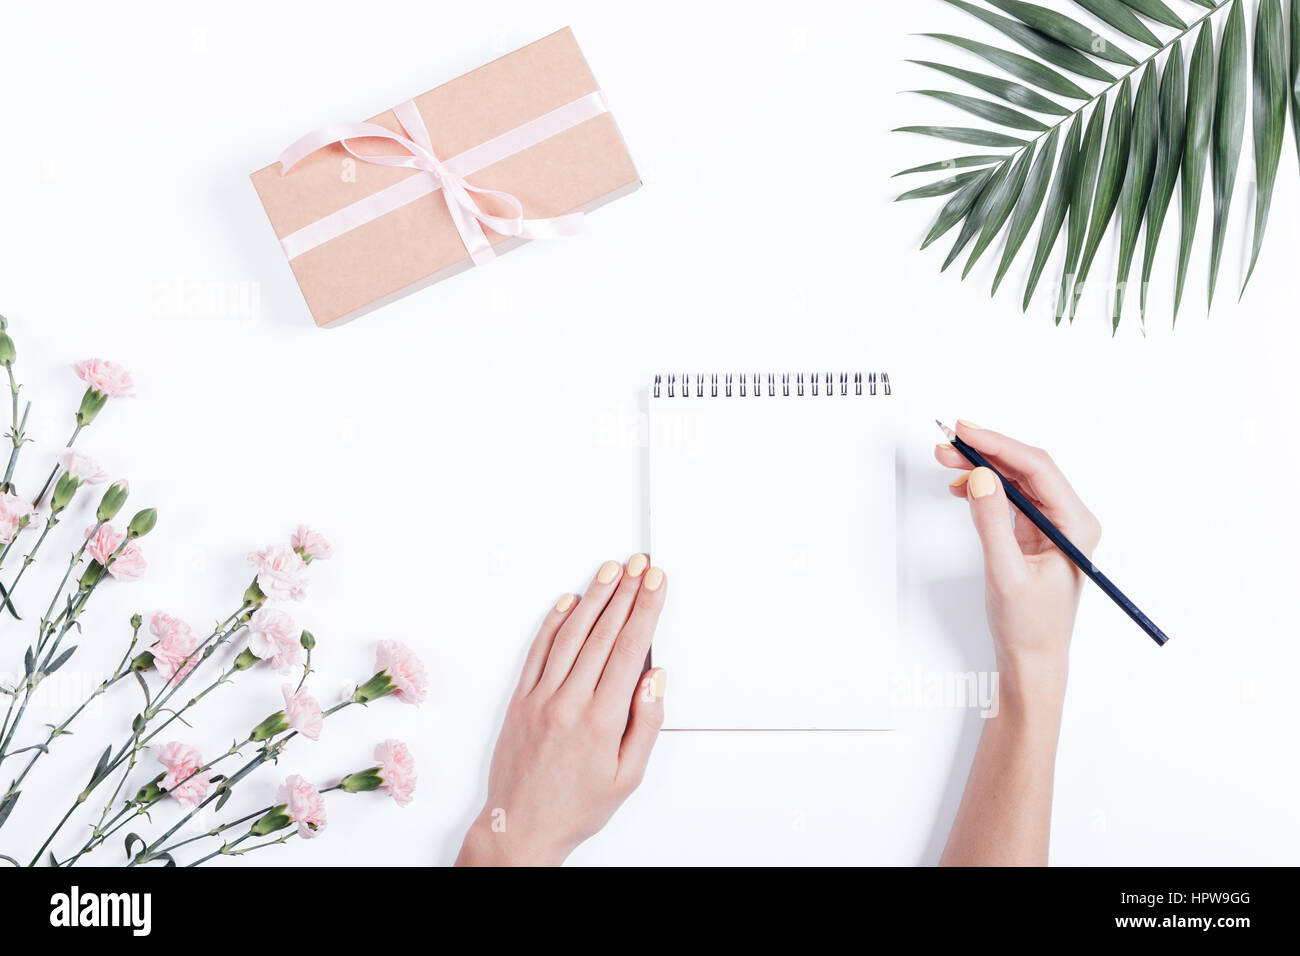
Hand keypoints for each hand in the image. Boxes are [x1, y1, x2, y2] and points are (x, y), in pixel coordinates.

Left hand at [456, 556, 667, 865]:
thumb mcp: (627, 775)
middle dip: (626, 593)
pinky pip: (539, 650)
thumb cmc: (576, 807)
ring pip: (571, 634)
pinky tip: (570, 602)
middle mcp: (569, 701)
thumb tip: (656, 678)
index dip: (645, 610)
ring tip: (611, 571)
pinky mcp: (520, 699)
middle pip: (603, 633)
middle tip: (640, 564)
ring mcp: (541, 697)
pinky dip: (555, 622)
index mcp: (601, 720)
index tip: (656, 583)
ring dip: (594, 597)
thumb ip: (645, 723)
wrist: (521, 826)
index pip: (630, 649)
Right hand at [936, 422, 1099, 865]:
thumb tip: (978, 478)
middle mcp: (1069, 519)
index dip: (999, 445)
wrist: (1032, 659)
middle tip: (948, 443)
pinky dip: (983, 488)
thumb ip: (992, 522)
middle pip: (1026, 468)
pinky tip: (961, 486)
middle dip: (986, 451)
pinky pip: (1008, 497)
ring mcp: (1051, 525)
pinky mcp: (1032, 533)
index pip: (1038, 469)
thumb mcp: (1005, 573)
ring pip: (1015, 479)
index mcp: (1075, 525)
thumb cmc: (1028, 626)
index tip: (967, 433)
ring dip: (981, 466)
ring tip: (946, 459)